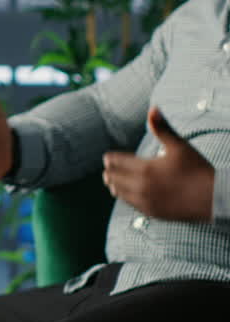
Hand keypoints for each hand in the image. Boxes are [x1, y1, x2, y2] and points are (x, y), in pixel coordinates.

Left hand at [102, 107, 213, 223]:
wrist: (214, 198)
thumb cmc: (198, 169)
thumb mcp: (179, 146)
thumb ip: (162, 128)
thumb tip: (153, 108)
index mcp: (145, 168)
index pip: (116, 163)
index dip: (110, 159)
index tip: (107, 158)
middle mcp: (141, 186)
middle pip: (114, 178)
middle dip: (110, 172)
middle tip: (107, 169)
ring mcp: (146, 201)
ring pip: (120, 193)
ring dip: (115, 186)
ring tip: (111, 183)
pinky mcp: (153, 212)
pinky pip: (131, 205)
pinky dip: (125, 198)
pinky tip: (126, 196)